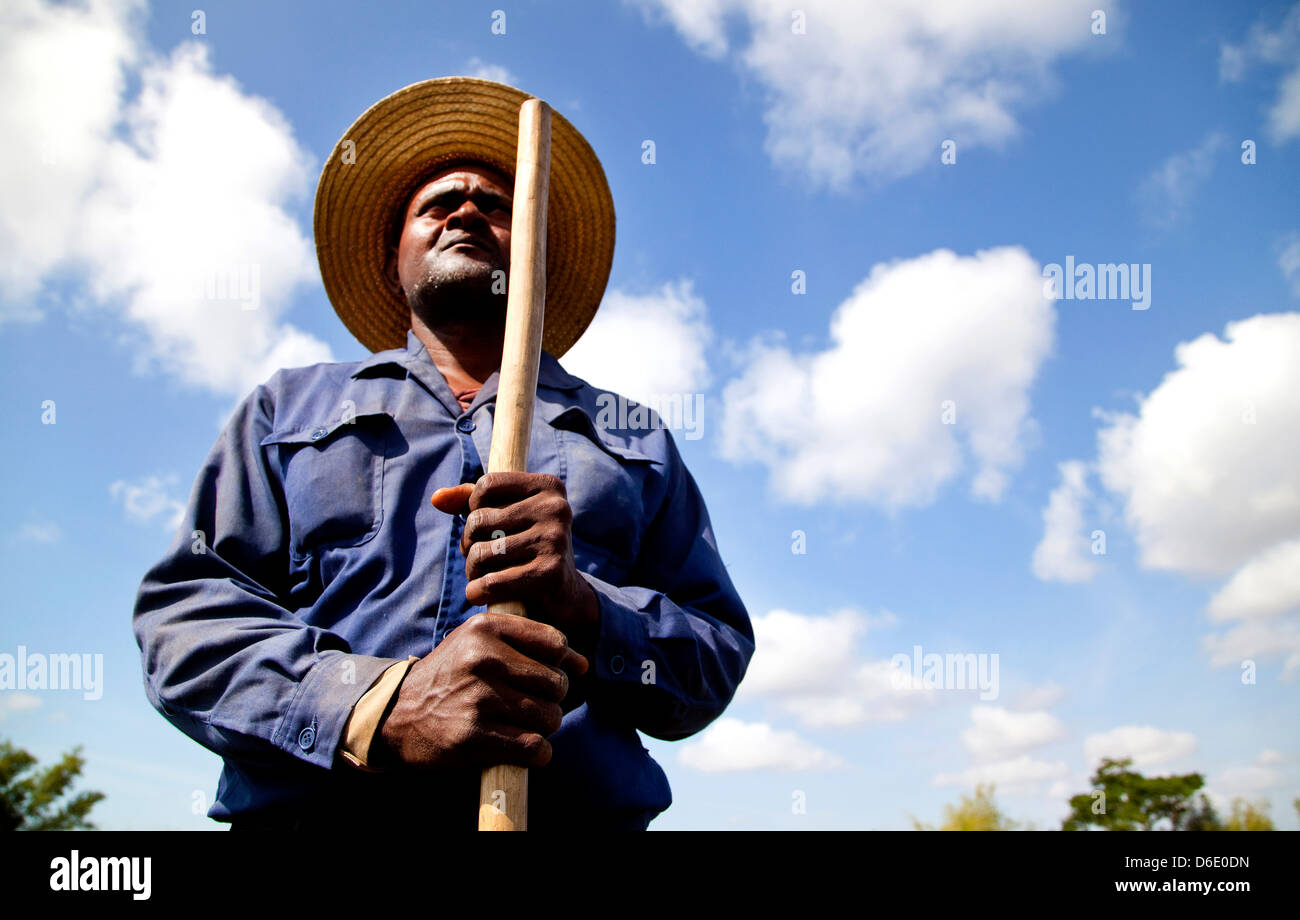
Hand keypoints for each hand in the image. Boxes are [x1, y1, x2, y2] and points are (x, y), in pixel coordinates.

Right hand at [374, 612, 587, 769]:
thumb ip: (529, 646)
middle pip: (557, 683)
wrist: (397, 714)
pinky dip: (537, 754)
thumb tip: (583, 664)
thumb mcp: (479, 645)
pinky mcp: (472, 736)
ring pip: (549, 717)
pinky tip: (525, 750)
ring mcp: (477, 698)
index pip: (555, 642)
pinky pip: (532, 747)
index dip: (561, 663)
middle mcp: (482, 659)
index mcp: (485, 629)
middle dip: (553, 699)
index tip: (546, 676)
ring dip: (545, 728)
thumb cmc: (451, 676)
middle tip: (533, 706)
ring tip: (525, 726)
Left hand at [431, 472, 600, 656]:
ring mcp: (554, 540)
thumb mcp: (507, 517)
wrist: (566, 594)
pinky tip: (480, 594)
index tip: (482, 526)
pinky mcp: (550, 573)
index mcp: (548, 486)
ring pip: (481, 553)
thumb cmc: (527, 547)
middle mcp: (556, 508)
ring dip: (472, 570)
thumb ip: (471, 502)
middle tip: (477, 558)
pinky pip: (492, 582)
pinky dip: (477, 592)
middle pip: (479, 520)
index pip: (486, 485)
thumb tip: (436, 498)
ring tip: (480, 576)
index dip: (472, 507)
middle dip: (468, 543)